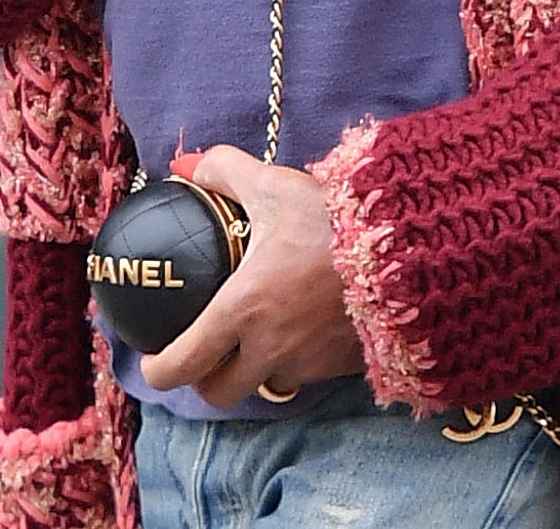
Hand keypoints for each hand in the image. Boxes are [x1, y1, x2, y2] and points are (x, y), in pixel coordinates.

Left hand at [140, 146, 364, 406]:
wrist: (406, 246)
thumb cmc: (333, 218)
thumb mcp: (273, 185)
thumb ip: (224, 173)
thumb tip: (186, 167)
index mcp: (242, 309)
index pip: (182, 365)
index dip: (157, 369)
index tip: (152, 359)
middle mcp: (269, 347)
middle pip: (219, 393)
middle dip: (204, 379)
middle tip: (203, 352)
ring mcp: (308, 363)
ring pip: (264, 384)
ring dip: (253, 368)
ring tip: (256, 334)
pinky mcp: (341, 366)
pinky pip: (305, 375)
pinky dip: (295, 359)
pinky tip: (303, 326)